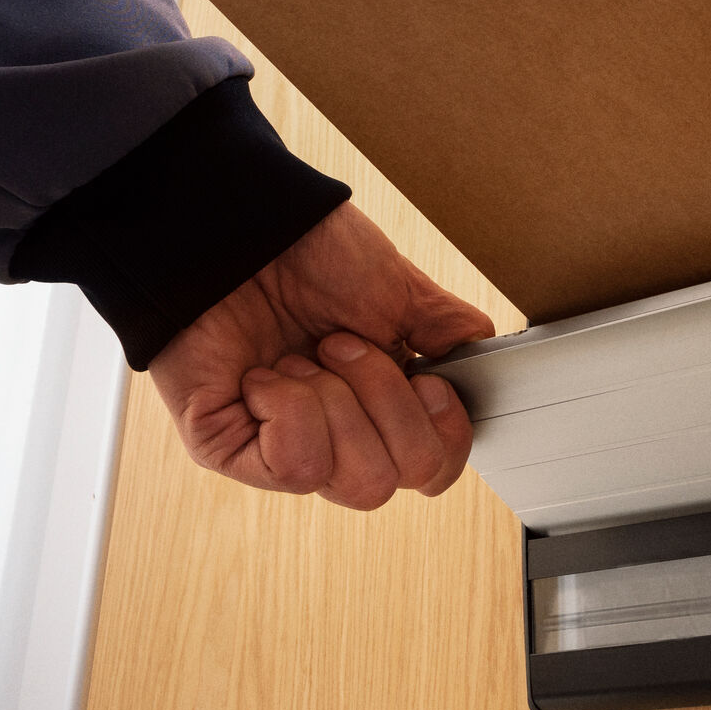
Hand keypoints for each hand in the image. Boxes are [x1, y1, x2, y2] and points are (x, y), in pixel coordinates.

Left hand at [145, 203, 492, 505]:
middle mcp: (336, 435)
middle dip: (385, 399)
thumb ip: (452, 336)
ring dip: (338, 401)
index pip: (433, 470)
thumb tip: (479, 371)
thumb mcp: (403, 289)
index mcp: (379, 405)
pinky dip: (291, 410)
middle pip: (403, 477)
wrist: (238, 228)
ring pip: (358, 481)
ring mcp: (282, 446)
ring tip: (301, 357)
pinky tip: (264, 375)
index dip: (445, 431)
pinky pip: (297, 468)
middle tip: (340, 344)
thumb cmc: (307, 252)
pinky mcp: (231, 450)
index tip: (426, 376)